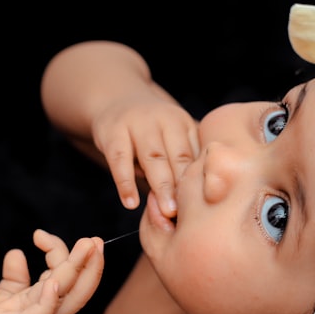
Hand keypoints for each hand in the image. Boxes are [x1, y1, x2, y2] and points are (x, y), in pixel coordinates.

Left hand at [0, 230, 104, 313]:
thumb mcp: (1, 302)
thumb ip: (14, 280)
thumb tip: (17, 253)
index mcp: (40, 305)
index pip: (64, 277)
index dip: (61, 253)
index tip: (39, 236)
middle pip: (77, 290)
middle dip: (90, 264)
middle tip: (96, 240)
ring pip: (63, 300)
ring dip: (77, 273)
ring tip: (88, 249)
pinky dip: (48, 301)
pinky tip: (54, 283)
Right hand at [91, 95, 198, 217]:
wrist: (116, 101)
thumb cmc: (152, 132)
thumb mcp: (172, 136)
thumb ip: (185, 160)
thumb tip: (201, 200)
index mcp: (183, 123)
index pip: (193, 154)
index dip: (197, 181)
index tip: (202, 206)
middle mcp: (163, 119)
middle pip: (176, 156)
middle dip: (181, 186)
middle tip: (186, 212)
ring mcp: (137, 123)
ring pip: (152, 157)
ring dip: (160, 186)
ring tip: (164, 211)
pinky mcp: (112, 131)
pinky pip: (119, 159)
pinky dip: (125, 182)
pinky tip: (130, 203)